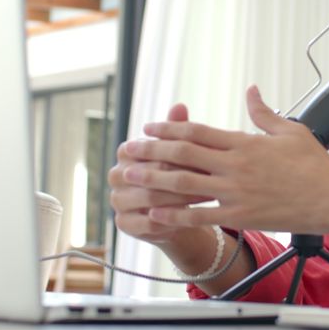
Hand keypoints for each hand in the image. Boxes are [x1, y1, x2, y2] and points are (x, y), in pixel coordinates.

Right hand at [108, 103, 211, 243]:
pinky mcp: (123, 224)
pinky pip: (149, 222)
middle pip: (151, 173)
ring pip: (151, 198)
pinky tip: (194, 216)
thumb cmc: (182, 174)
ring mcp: (117, 200)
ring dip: (181, 197)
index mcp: (125, 151)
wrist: (177, 213)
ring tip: (209, 195)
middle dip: (183, 174)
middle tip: (212, 176)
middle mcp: (116, 175)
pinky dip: (172, 219)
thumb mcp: (183, 151)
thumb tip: (180, 105)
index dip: (181, 152)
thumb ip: (179, 130)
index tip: (209, 153)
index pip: (152, 150)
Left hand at [121, 86, 328, 233]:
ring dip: (154, 179)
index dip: (169, 128)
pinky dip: (175, 215)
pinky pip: (201, 215)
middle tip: (128, 149)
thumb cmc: (316, 166)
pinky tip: (154, 213)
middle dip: (151, 150)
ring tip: (129, 177)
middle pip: (183, 153)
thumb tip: (251, 91)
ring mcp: (236, 191)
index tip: (149, 127)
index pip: (197, 131)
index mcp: (244, 142)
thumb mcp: (291, 130)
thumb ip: (264, 112)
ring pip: (184, 183)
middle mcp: (235, 165)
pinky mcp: (241, 215)